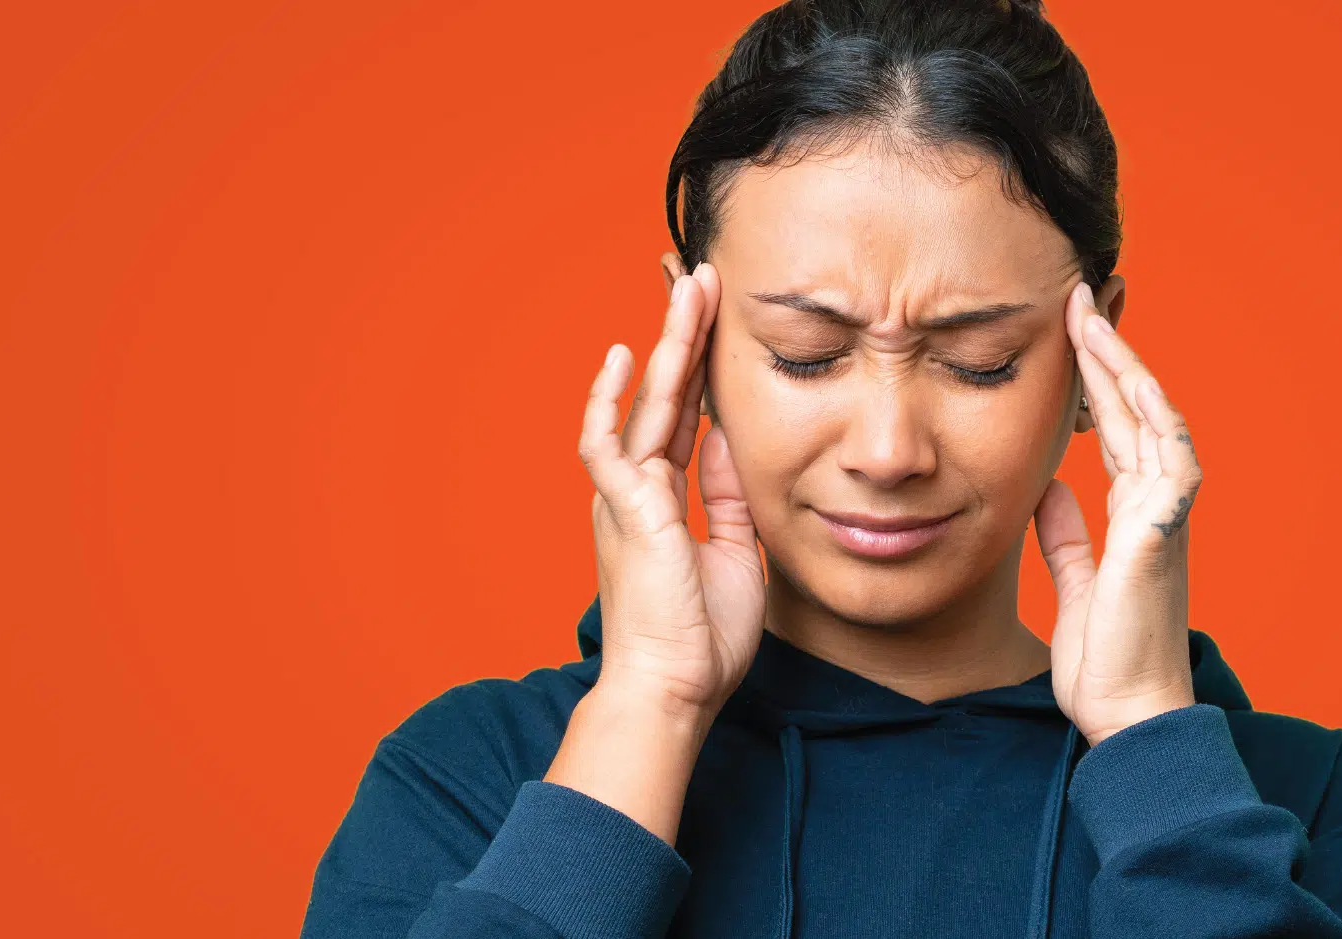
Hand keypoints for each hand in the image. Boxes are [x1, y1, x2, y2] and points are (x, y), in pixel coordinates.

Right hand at [577, 263, 764, 718]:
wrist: (673, 691)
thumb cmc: (700, 641)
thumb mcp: (733, 552)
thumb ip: (727, 494)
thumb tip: (732, 439)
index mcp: (664, 499)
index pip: (686, 416)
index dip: (700, 368)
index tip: (716, 322)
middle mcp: (638, 488)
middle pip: (666, 394)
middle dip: (686, 335)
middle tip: (703, 278)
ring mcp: (626, 495)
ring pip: (647, 402)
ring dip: (670, 344)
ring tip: (690, 289)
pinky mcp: (624, 508)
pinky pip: (608, 443)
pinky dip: (610, 399)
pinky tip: (622, 355)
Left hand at [1036, 282, 1203, 745]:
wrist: (1130, 716)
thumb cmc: (1109, 663)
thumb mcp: (1077, 584)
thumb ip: (1068, 536)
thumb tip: (1050, 491)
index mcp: (1134, 517)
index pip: (1119, 430)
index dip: (1098, 380)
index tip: (1070, 333)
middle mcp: (1155, 509)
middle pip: (1137, 412)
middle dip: (1108, 354)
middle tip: (1077, 300)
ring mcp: (1164, 519)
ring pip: (1156, 423)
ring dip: (1128, 371)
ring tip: (1093, 322)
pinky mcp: (1162, 537)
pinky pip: (1169, 464)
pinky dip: (1155, 421)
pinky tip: (1134, 385)